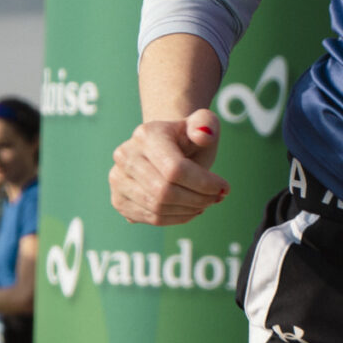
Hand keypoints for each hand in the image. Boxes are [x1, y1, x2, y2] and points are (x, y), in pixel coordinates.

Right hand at [108, 110, 228, 225]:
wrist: (164, 148)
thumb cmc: (187, 139)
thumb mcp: (203, 125)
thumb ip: (207, 124)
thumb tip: (203, 135)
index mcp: (145, 135)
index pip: (175, 169)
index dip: (204, 184)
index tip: (225, 187)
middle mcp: (125, 156)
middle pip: (165, 192)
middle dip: (198, 199)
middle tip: (216, 198)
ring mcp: (118, 180)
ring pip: (158, 208)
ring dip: (189, 210)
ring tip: (205, 202)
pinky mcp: (119, 200)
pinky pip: (152, 219)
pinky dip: (177, 218)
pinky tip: (190, 208)